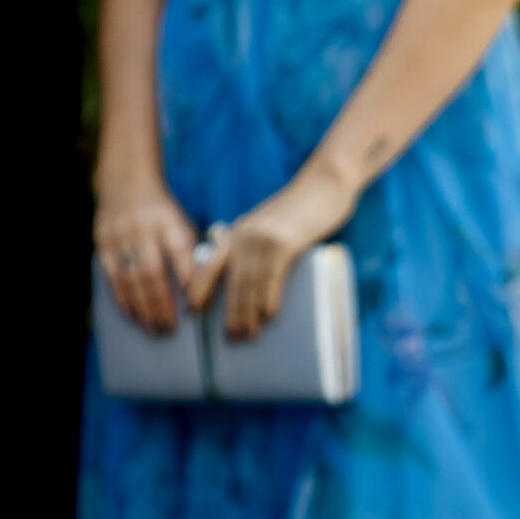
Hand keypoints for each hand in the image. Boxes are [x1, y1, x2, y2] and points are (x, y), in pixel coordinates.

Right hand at [93, 171, 198, 333]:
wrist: (126, 181)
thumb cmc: (163, 213)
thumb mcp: (183, 222)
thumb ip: (190, 251)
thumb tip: (198, 288)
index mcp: (169, 221)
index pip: (179, 250)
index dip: (186, 275)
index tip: (193, 301)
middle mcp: (142, 228)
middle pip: (152, 270)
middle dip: (161, 302)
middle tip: (169, 327)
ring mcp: (119, 235)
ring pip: (130, 276)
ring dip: (141, 305)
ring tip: (152, 327)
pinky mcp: (103, 242)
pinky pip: (111, 274)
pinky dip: (122, 296)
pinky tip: (131, 313)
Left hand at [187, 164, 357, 337]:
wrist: (326, 183)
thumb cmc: (304, 207)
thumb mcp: (272, 224)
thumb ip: (259, 244)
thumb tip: (255, 277)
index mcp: (239, 231)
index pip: (212, 263)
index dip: (201, 287)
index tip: (194, 310)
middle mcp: (246, 233)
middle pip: (233, 279)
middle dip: (231, 311)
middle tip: (233, 336)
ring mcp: (265, 236)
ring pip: (251, 281)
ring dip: (249, 311)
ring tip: (249, 332)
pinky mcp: (285, 240)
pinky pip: (272, 275)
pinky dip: (269, 297)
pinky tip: (268, 314)